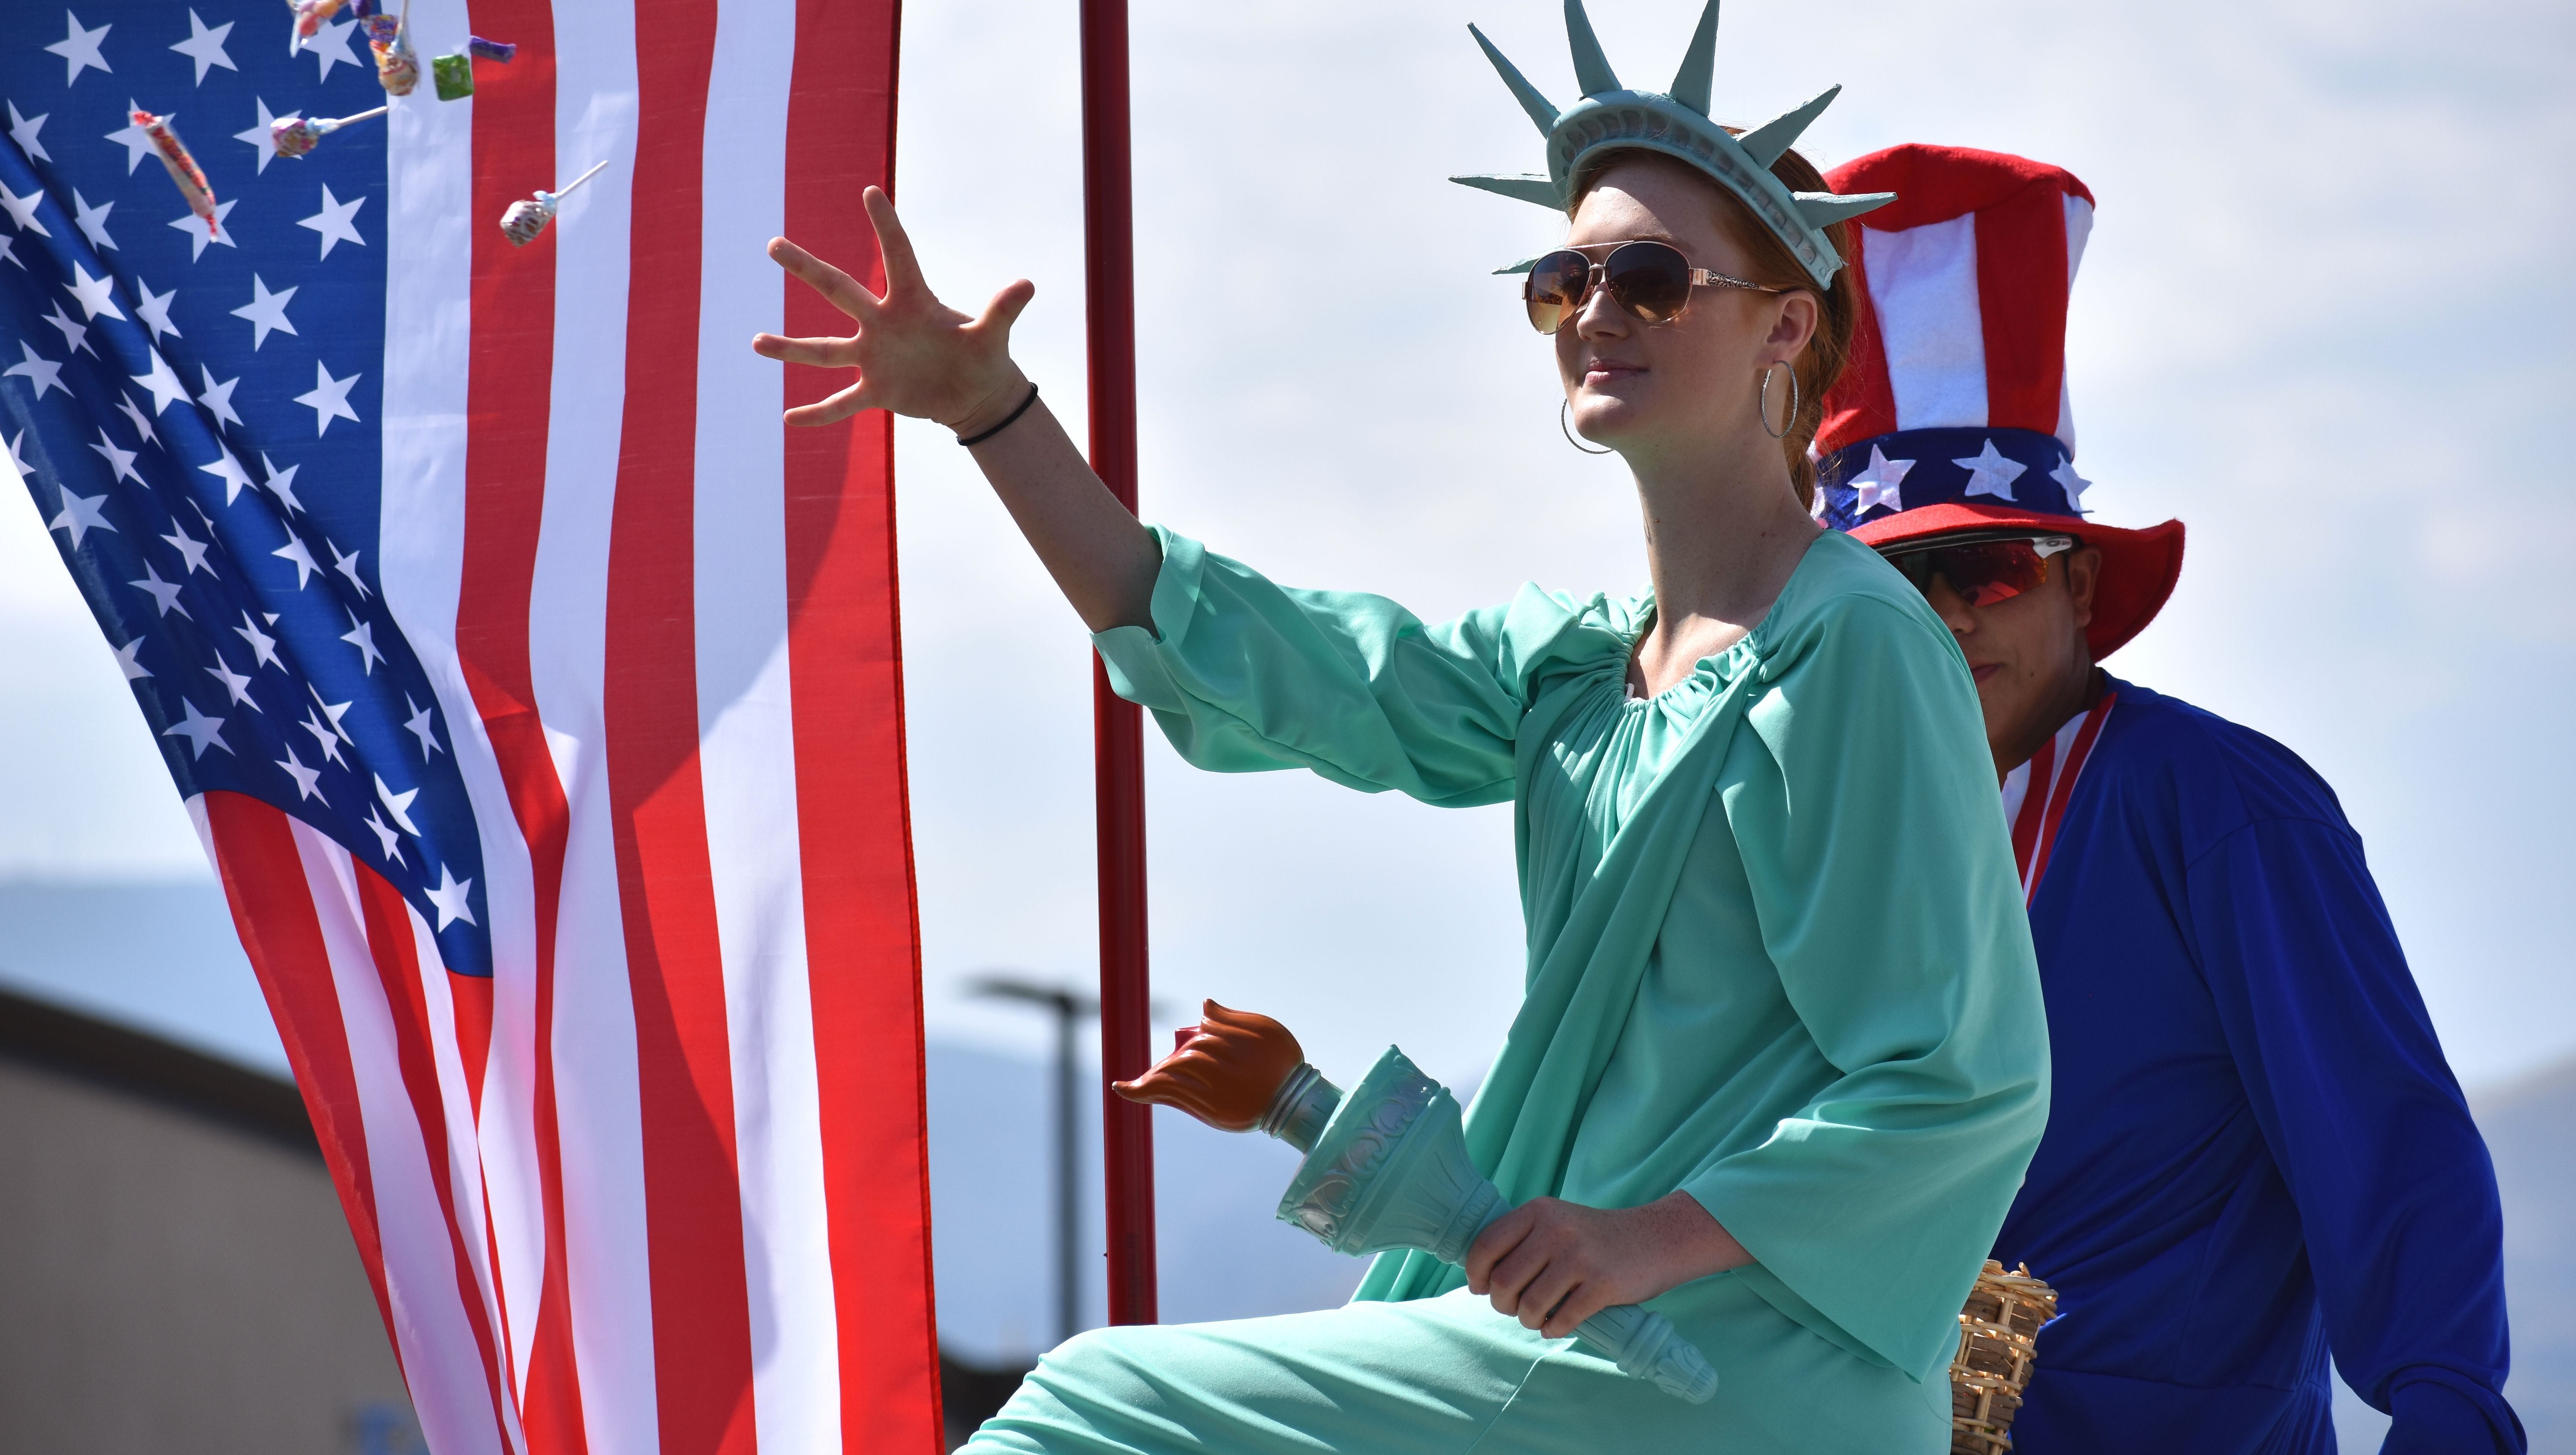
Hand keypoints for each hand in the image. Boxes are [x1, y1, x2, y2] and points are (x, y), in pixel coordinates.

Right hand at [752, 186, 1035, 433]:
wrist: (975, 393)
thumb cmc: (982, 356)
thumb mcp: (992, 335)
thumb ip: (1002, 310)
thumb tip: (1028, 284)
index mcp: (912, 302)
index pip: (897, 256)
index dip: (886, 226)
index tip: (871, 190)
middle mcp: (883, 324)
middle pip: (839, 290)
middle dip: (807, 268)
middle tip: (773, 244)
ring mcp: (874, 357)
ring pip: (825, 352)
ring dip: (791, 350)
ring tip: (756, 342)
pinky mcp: (875, 391)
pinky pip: (840, 402)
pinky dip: (817, 413)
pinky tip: (789, 420)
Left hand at [1464, 1192, 1751, 1339]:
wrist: (1654, 1239)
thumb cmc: (1595, 1238)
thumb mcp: (1556, 1222)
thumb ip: (1521, 1241)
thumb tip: (1480, 1279)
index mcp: (1539, 1211)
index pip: (1486, 1245)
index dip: (1476, 1274)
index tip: (1481, 1288)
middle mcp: (1556, 1230)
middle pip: (1504, 1282)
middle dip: (1503, 1304)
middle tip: (1515, 1308)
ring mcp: (1580, 1257)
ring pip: (1530, 1305)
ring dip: (1529, 1320)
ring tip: (1538, 1318)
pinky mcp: (1603, 1285)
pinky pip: (1563, 1319)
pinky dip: (1554, 1329)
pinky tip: (1558, 1325)